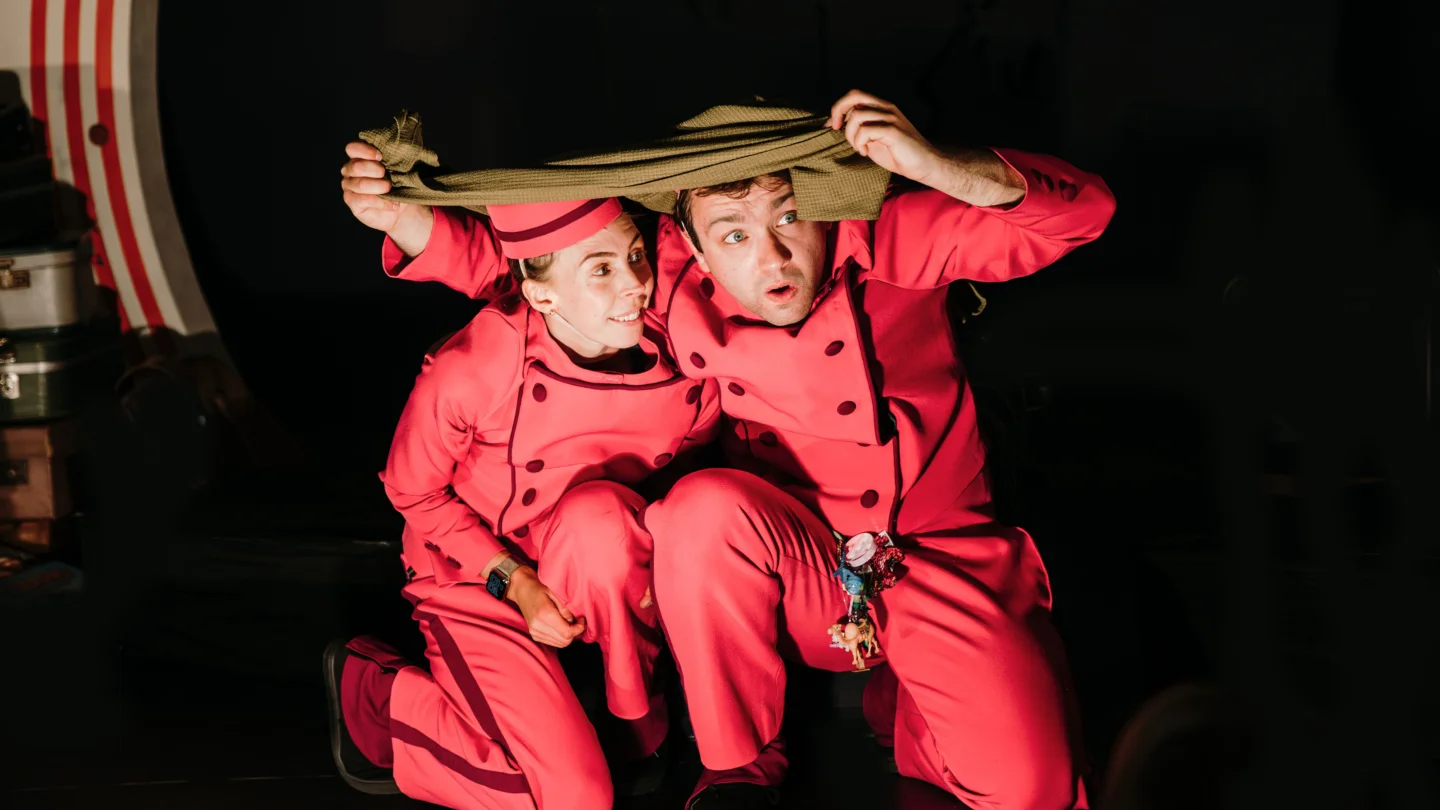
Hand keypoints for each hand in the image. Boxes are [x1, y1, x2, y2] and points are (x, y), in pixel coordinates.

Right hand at [340, 142, 432, 252]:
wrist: (401, 208)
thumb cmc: (398, 184)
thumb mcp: (398, 169)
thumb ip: (393, 159)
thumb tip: (399, 152)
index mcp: (359, 157)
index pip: (352, 148)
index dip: (365, 151)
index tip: (380, 156)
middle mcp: (350, 170)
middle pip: (356, 166)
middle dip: (374, 170)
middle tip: (386, 175)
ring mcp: (349, 186)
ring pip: (360, 184)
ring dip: (378, 187)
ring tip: (390, 189)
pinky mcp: (352, 201)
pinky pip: (364, 200)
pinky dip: (382, 202)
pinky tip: (393, 204)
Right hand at [505, 567, 586, 647]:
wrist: (523, 591)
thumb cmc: (540, 590)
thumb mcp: (555, 594)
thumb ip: (565, 610)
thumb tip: (574, 622)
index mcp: (545, 614)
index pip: (567, 632)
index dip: (579, 629)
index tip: (582, 620)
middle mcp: (538, 626)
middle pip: (565, 641)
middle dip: (575, 633)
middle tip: (578, 622)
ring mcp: (535, 632)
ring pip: (560, 644)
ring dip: (568, 636)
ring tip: (571, 624)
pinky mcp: (534, 635)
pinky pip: (553, 643)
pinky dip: (561, 637)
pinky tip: (562, 627)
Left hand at [827, 90, 942, 184]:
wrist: (924, 165)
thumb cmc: (898, 154)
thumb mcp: (874, 139)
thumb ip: (860, 128)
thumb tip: (837, 125)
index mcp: (882, 108)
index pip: (855, 95)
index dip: (838, 107)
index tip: (832, 125)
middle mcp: (886, 108)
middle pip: (854, 96)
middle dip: (838, 112)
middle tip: (837, 130)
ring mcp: (891, 118)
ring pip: (857, 116)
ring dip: (851, 136)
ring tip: (861, 148)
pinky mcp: (893, 131)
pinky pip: (866, 131)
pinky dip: (860, 143)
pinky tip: (866, 152)